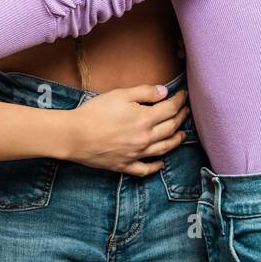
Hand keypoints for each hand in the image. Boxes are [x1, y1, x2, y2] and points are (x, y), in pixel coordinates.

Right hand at [66, 86, 189, 174]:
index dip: (179, 101)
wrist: (75, 135)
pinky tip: (161, 163)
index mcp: (145, 119)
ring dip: (176, 141)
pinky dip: (156, 166)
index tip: (183, 95)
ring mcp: (136, 154)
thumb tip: (164, 92)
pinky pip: (145, 169)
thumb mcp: (120, 94)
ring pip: (163, 149)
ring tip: (182, 135)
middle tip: (185, 111)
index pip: (170, 109)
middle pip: (170, 128)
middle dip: (180, 118)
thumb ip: (145, 92)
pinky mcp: (125, 165)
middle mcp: (145, 139)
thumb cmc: (95, 112)